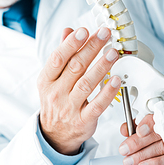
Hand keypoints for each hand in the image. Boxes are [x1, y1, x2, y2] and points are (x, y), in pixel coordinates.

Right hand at [37, 27, 120, 154]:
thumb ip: (62, 54)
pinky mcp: (83, 120)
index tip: (84, 31)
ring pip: (87, 84)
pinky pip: (97, 105)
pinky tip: (117, 80)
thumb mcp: (52, 79)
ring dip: (102, 66)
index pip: (57, 58)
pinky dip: (107, 92)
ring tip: (113, 53)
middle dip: (91, 48)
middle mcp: (56, 93)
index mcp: (46, 80)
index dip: (71, 43)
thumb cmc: (56, 102)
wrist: (55, 134)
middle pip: (75, 67)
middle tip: (105, 34)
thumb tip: (68, 31)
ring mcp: (69, 108)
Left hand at [118, 94, 163, 164]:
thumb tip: (125, 129)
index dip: (150, 120)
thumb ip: (143, 122)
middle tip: (124, 149)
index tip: (137, 130)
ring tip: (130, 160)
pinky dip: (158, 163)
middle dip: (138, 141)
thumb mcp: (163, 119)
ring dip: (144, 155)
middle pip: (161, 130)